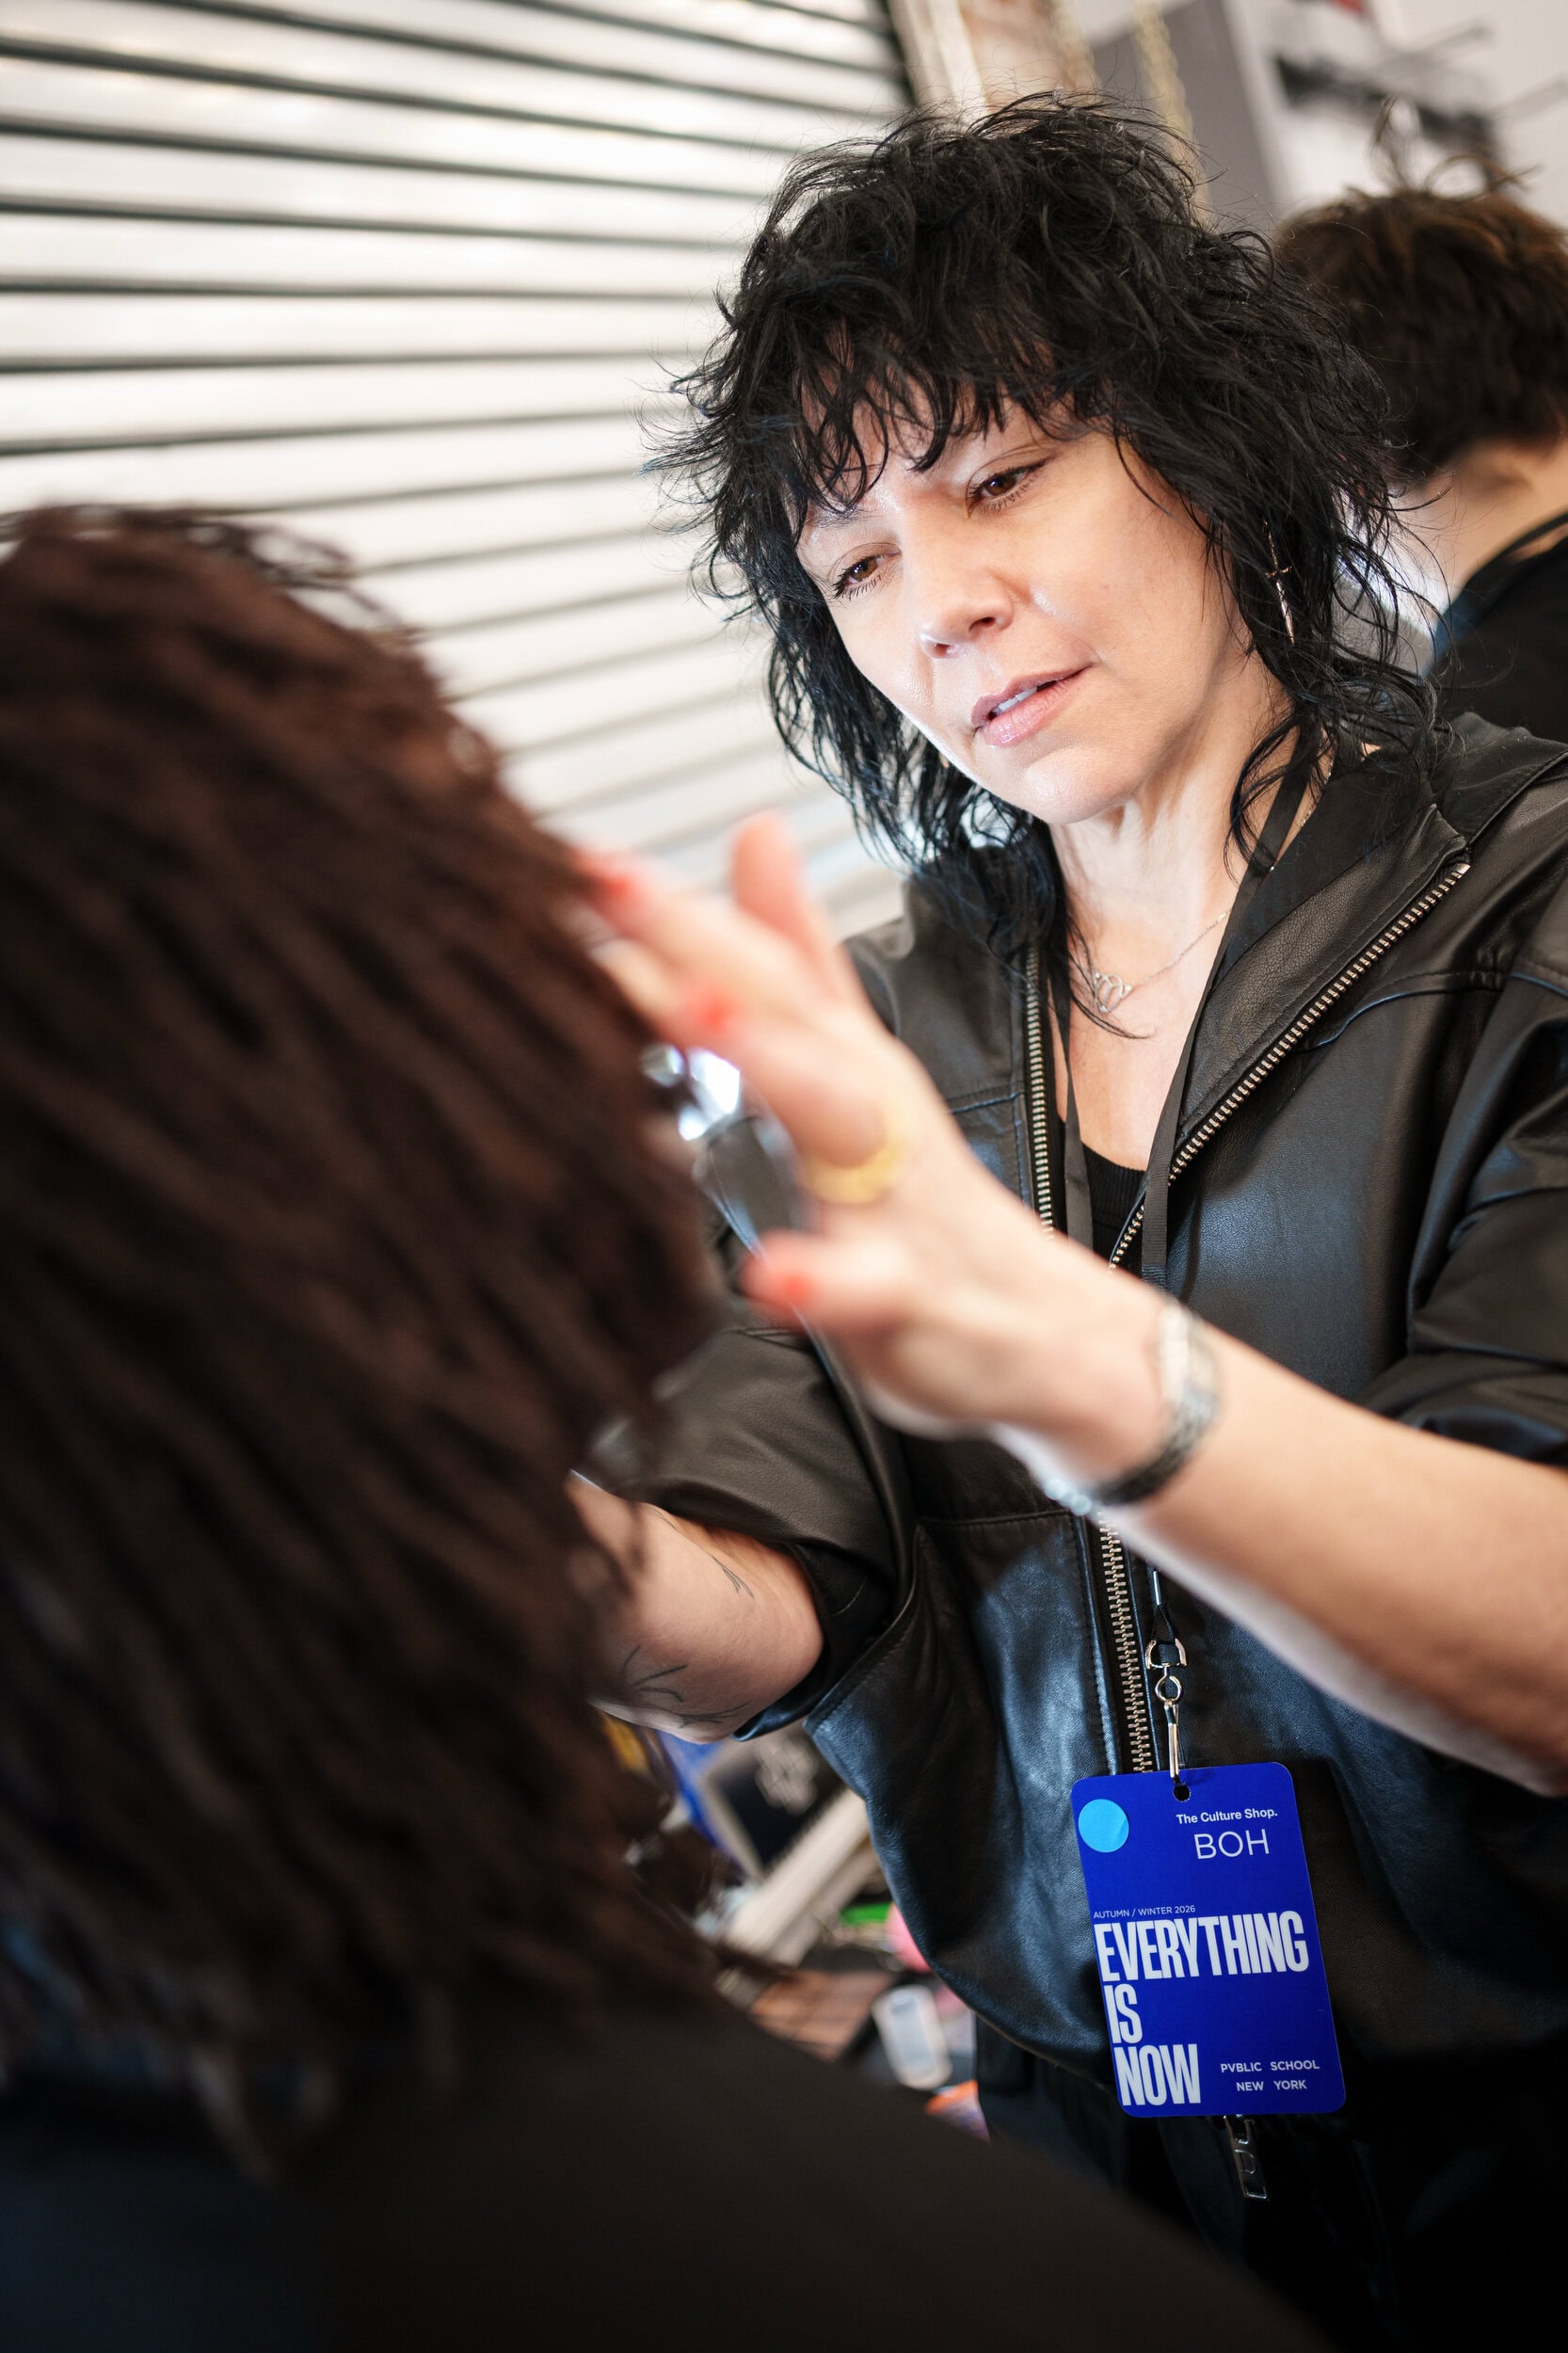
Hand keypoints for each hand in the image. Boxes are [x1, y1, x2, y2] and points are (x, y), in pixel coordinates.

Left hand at [589, 816, 1162, 1474]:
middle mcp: (862, 1104)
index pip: (749, 961)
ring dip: (768, 1061)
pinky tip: (769, 1276)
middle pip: (786, 1006)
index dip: (666, 904)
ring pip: (834, 1117)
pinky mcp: (907, 1290)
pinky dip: (820, 1280)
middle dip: (700, 941)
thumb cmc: (921, 1200)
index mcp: (838, 1056)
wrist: (1034, 1328)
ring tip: (697, 1015)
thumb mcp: (856, 1063)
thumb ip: (801, 957)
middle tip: (614, 883)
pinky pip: (866, 1284)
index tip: (572, 852)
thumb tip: (756, 831)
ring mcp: (889, 1193)